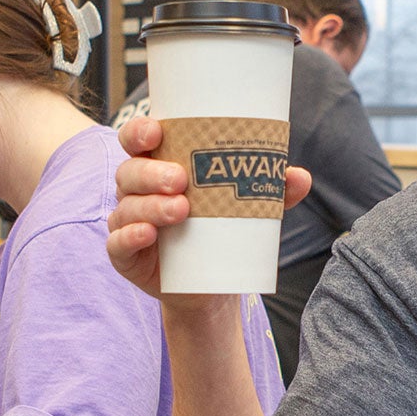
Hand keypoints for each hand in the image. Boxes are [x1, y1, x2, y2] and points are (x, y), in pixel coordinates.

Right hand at [106, 115, 310, 299]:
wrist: (210, 285)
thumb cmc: (222, 228)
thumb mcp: (248, 207)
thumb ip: (273, 191)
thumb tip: (299, 176)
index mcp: (158, 165)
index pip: (138, 139)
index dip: (140, 131)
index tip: (157, 131)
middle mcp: (137, 189)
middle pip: (130, 170)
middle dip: (151, 172)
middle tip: (180, 179)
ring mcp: (128, 221)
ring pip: (126, 206)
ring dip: (149, 205)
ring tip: (181, 210)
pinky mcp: (126, 255)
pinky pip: (117, 243)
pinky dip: (129, 237)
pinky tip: (148, 234)